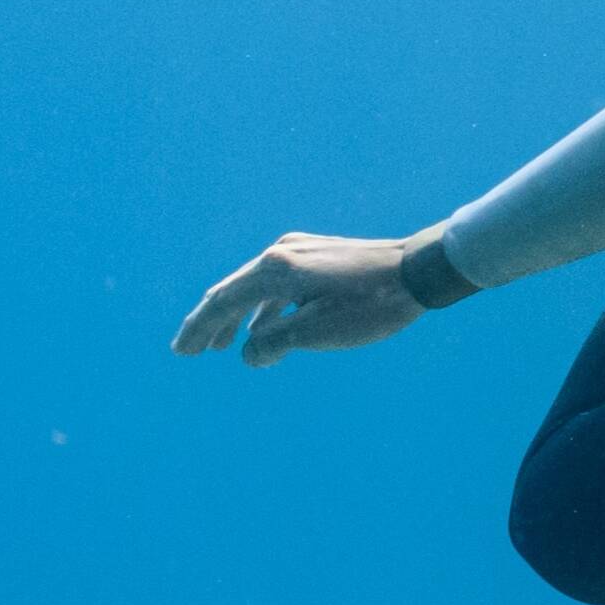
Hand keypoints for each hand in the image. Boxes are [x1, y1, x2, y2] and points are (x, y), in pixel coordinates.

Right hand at [175, 233, 440, 362]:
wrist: (422, 269)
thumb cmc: (372, 304)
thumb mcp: (318, 332)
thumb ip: (274, 343)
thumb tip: (248, 355)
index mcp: (274, 269)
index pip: (221, 301)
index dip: (199, 329)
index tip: (182, 352)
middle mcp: (282, 252)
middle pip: (233, 291)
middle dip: (211, 323)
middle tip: (190, 350)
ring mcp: (302, 250)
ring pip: (257, 287)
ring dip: (238, 317)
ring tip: (225, 345)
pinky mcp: (321, 255)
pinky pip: (280, 284)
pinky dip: (266, 308)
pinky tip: (266, 328)